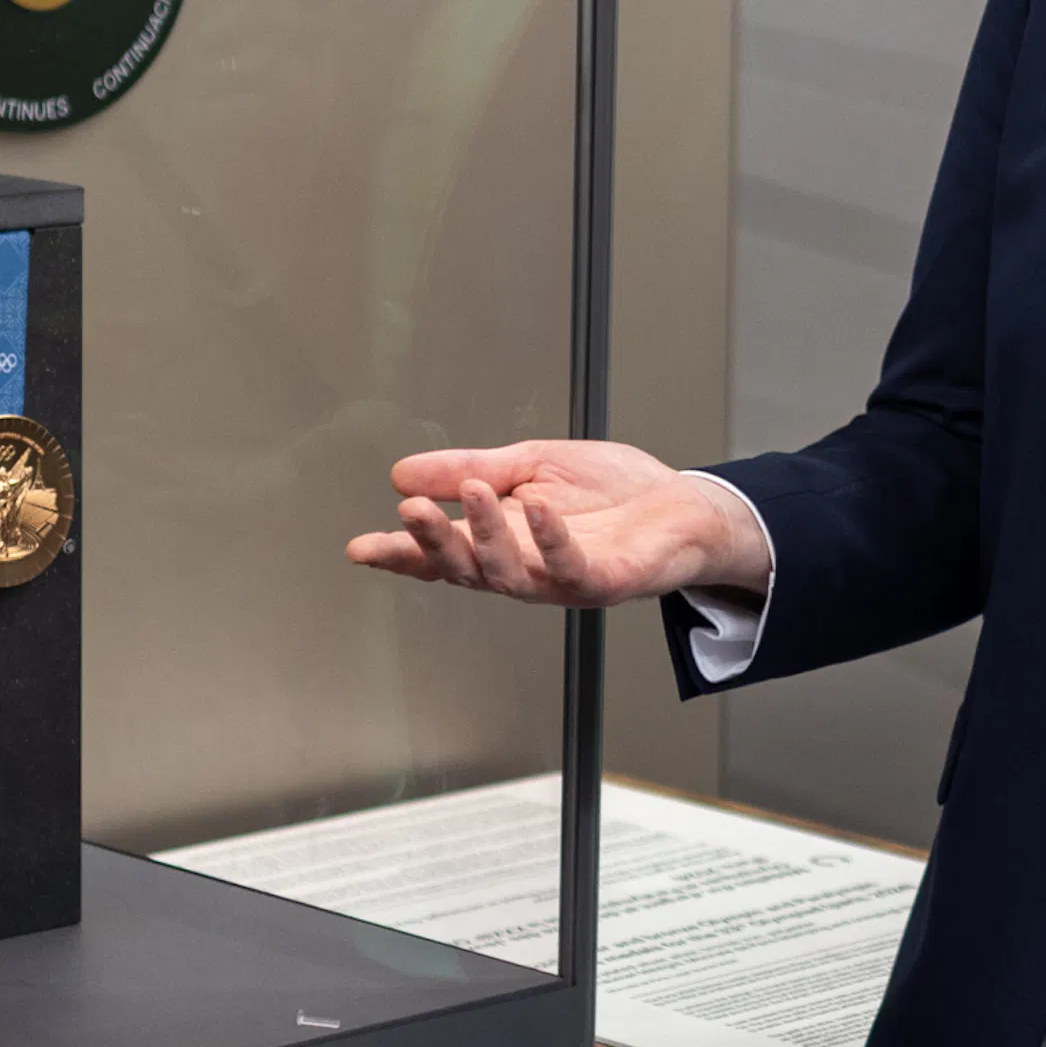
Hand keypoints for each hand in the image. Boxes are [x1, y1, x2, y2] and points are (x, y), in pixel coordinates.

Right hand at [345, 440, 769, 610]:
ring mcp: (563, 581)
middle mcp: (525, 570)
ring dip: (487, 533)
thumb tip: (401, 473)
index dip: (401, 553)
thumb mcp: (530, 465)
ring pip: (511, 572)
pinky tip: (537, 509)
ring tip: (471, 491)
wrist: (684, 504)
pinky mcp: (604, 580)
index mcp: (502, 543)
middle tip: (408, 512)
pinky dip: (552, 539)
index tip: (360, 548)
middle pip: (467, 569)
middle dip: (435, 543)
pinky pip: (571, 567)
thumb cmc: (612, 492)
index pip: (442, 554)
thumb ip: (471, 468)